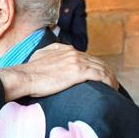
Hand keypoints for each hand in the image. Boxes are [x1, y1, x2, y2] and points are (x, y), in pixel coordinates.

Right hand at [0, 43, 117, 100]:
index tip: (99, 74)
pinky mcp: (78, 72)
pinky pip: (100, 75)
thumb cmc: (29, 71)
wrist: (24, 77)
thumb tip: (52, 55)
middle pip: (97, 61)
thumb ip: (50, 53)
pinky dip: (108, 81)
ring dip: (110, 77)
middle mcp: (73, 53)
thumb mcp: (40, 56)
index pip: (87, 56)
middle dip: (106, 71)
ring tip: (114, 86)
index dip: (96, 65)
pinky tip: (111, 88)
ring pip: (102, 67)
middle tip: (111, 82)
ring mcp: (76, 61)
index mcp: (65, 49)